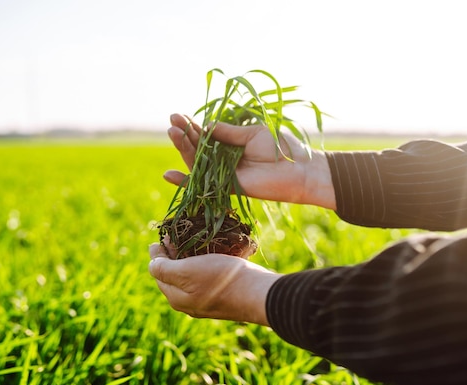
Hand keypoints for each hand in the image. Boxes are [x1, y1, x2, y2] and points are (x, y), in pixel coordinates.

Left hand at [148, 243, 281, 325]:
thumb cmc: (220, 279)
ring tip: (190, 239)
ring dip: (188, 258)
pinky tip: (210, 252)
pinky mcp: (223, 295)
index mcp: (177, 298)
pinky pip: (207, 277)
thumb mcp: (186, 272)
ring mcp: (207, 300)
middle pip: (174, 275)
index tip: (160, 236)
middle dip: (171, 255)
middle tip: (173, 235)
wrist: (258, 293)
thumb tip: (150, 265)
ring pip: (191, 276)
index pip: (158, 273)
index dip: (157, 254)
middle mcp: (189, 302)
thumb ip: (164, 269)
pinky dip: (204, 263)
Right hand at [164, 113, 335, 209]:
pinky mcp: (227, 188)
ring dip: (183, 149)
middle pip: (198, 147)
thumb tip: (205, 126)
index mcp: (232, 142)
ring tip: (172, 133)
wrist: (298, 170)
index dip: (191, 125)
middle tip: (172, 122)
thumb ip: (229, 132)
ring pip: (197, 162)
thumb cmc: (281, 147)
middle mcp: (225, 158)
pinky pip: (202, 186)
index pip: (206, 134)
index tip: (177, 115)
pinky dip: (184, 182)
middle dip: (184, 134)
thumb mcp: (252, 133)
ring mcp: (224, 174)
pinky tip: (168, 174)